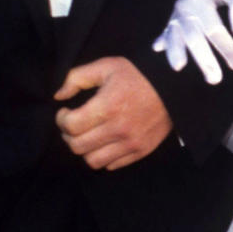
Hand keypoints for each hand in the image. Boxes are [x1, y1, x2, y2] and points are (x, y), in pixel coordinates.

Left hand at [54, 57, 172, 170]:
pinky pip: (112, 165)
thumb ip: (77, 78)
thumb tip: (58, 95)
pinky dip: (103, 156)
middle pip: (77, 146)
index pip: (71, 126)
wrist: (174, 86)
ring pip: (93, 161)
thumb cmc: (138, 74)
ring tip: (88, 135)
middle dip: (69, 135)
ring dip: (85, 149)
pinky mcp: (141, 151)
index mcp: (107, 106)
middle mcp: (118, 129)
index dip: (61, 120)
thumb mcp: (106, 66)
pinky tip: (105, 141)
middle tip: (74, 125)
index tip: (66, 112)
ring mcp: (131, 143)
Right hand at [152, 0, 232, 84]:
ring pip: (175, 37)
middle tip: (215, 79)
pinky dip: (163, 42)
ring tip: (179, 68)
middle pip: (193, 36)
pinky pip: (166, 33)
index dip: (226, 47)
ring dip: (176, 54)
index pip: (213, 27)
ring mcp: (176, 15)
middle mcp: (184, 7)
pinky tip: (157, 49)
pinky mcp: (172, 20)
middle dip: (204, 59)